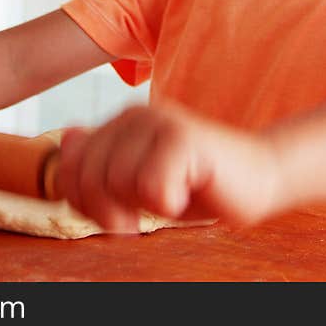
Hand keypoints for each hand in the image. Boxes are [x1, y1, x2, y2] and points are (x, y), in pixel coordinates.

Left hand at [56, 102, 281, 232]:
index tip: (119, 211)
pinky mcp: (183, 137)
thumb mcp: (137, 184)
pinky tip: (187, 192)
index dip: (87, 203)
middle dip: (111, 209)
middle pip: (87, 177)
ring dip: (144, 205)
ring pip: (116, 181)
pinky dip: (168, 203)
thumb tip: (67, 138)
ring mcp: (159, 121)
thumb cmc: (197, 185)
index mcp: (119, 123)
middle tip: (146, 211)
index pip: (69, 170)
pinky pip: (152, 188)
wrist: (258, 179)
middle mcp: (135, 114)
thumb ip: (99, 163)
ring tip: (171, 194)